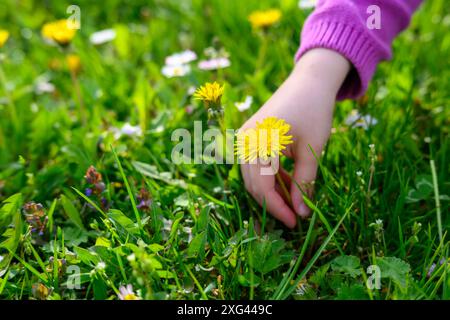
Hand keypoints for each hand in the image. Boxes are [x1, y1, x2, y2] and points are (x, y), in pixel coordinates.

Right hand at [240, 48, 349, 227]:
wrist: (310, 81)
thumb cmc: (314, 111)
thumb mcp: (312, 150)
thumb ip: (304, 183)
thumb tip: (302, 214)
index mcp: (257, 143)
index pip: (261, 187)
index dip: (277, 208)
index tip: (294, 223)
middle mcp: (244, 141)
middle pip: (253, 184)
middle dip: (273, 203)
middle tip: (295, 216)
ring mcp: (245, 138)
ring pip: (253, 176)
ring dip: (271, 191)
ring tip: (294, 202)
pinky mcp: (250, 136)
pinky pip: (256, 165)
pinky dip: (270, 177)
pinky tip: (288, 184)